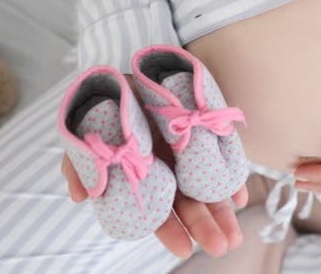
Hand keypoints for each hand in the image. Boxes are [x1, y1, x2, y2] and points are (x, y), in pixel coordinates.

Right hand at [61, 75, 247, 258]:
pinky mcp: (207, 135)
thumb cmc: (111, 105)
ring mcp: (190, 155)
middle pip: (188, 205)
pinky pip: (222, 161)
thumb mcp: (90, 130)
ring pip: (208, 190)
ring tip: (235, 235)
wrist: (135, 71)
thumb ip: (81, 162)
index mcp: (146, 177)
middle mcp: (169, 171)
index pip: (158, 212)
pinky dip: (232, 180)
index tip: (185, 250)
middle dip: (204, 227)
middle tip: (222, 246)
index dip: (170, 231)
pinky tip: (242, 198)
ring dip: (222, 213)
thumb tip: (78, 196)